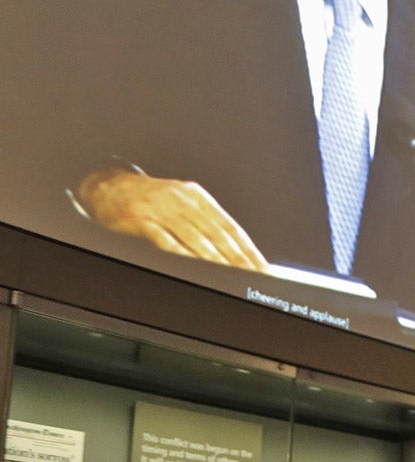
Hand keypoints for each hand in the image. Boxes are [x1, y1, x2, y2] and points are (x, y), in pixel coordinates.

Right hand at [77, 168, 268, 270]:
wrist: (108, 186)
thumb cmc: (151, 200)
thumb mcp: (181, 203)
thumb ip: (205, 223)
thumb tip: (234, 250)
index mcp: (197, 197)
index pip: (229, 226)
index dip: (247, 247)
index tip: (260, 266)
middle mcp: (181, 201)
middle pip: (216, 233)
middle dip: (237, 257)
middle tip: (251, 275)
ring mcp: (160, 209)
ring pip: (194, 236)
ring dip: (214, 257)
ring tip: (230, 274)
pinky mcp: (140, 219)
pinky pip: (164, 238)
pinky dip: (181, 252)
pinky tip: (194, 263)